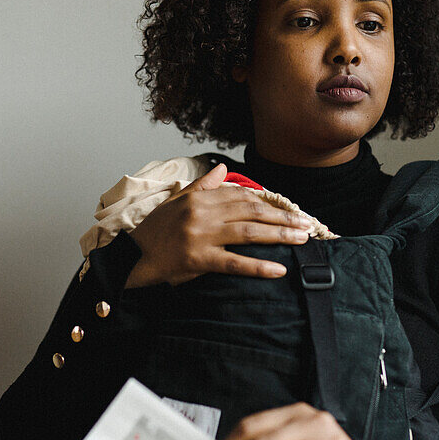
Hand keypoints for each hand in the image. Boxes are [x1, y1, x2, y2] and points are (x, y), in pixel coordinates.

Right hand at [125, 163, 313, 287]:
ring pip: (249, 233)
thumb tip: (223, 169)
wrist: (131, 256)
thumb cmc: (155, 230)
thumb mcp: (178, 201)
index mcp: (200, 198)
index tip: (291, 210)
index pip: (243, 196)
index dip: (270, 203)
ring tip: (302, 240)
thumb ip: (203, 186)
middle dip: (283, 218)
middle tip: (307, 224)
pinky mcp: (198, 259)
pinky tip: (278, 270)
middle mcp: (203, 213)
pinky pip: (234, 262)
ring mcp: (201, 236)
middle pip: (252, 212)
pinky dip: (258, 266)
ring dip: (279, 236)